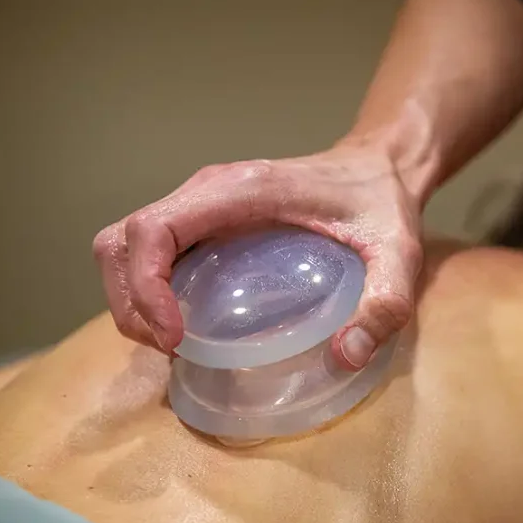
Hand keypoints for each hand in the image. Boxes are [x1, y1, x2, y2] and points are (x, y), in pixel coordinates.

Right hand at [92, 146, 423, 368]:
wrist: (379, 165)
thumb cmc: (383, 203)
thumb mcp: (400, 253)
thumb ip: (385, 302)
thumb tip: (345, 356)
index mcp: (243, 189)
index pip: (154, 229)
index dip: (145, 286)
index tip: (176, 337)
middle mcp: (209, 189)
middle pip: (121, 239)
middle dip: (129, 302)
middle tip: (171, 349)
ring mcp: (202, 201)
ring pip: (124, 243)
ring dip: (130, 297)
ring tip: (170, 341)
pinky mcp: (204, 217)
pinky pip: (149, 249)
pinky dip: (145, 288)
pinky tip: (182, 323)